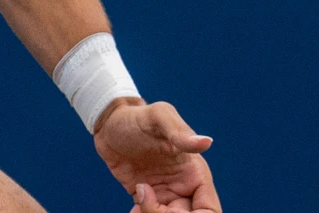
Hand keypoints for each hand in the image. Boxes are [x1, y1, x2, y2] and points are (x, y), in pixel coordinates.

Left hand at [93, 98, 219, 212]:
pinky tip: (133, 209)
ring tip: (136, 206)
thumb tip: (206, 142)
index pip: (209, 209)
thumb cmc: (137, 115)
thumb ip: (180, 133)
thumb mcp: (158, 117)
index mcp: (195, 172)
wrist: (109, 122)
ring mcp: (165, 193)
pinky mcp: (147, 197)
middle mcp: (184, 186)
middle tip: (143, 203)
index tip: (165, 209)